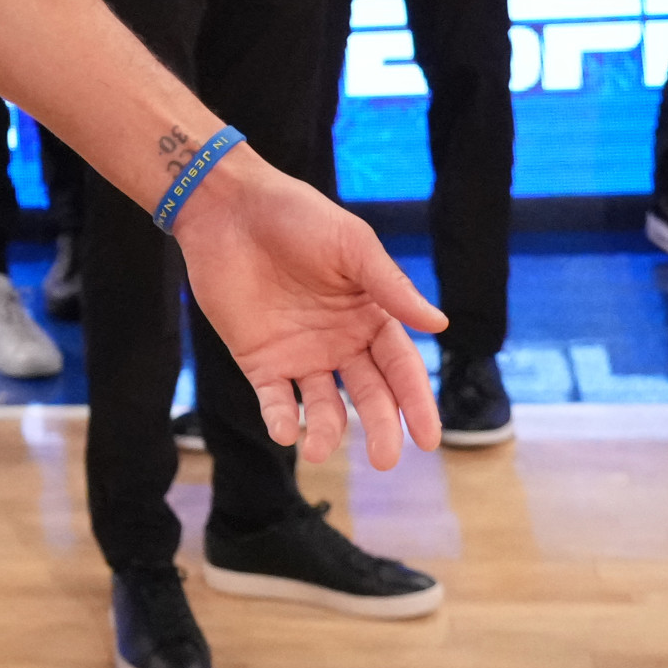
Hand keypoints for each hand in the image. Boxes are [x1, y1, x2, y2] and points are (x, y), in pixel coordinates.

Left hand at [175, 154, 444, 467]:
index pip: (400, 367)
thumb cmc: (297, 216)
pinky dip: (280, 418)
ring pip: (323, 405)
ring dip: (325, 430)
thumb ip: (390, 287)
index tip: (427, 439)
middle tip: (386, 460)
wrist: (229, 208)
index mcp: (370, 316)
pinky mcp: (259, 360)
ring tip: (320, 449)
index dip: (415, 402)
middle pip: (368, 395)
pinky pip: (275, 399)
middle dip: (379, 428)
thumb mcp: (351, 245)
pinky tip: (285, 431)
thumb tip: (439, 325)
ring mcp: (300, 354)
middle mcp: (341, 342)